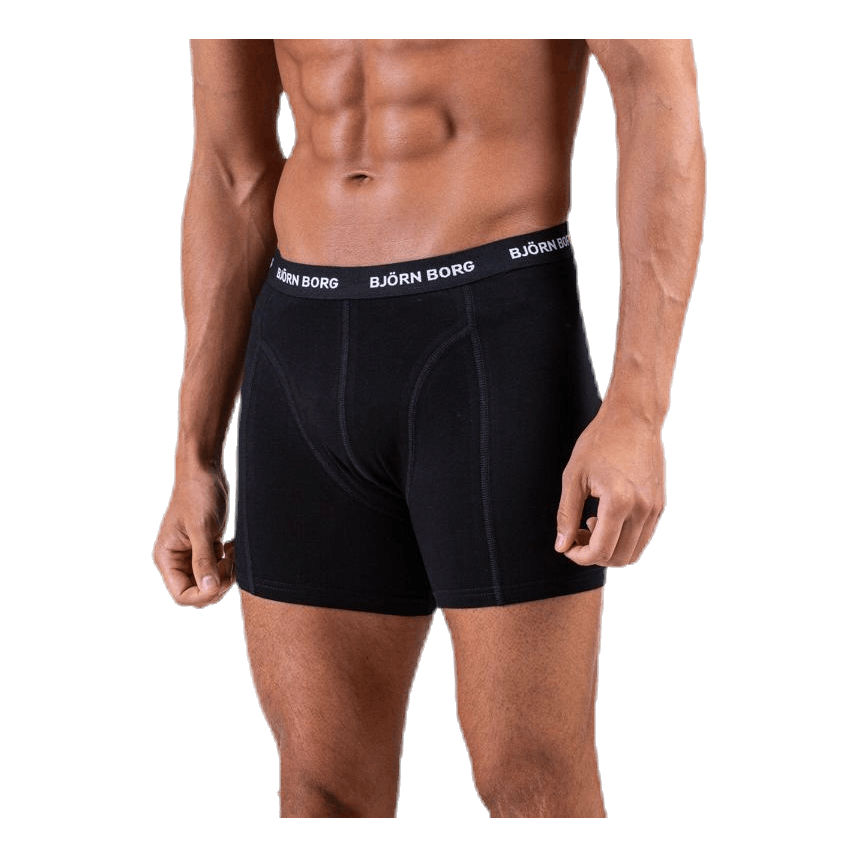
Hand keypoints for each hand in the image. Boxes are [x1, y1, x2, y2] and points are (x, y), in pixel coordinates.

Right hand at [152, 465, 235, 607]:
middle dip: (218, 584)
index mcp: (167, 557)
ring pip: (210, 582)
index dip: (204, 595)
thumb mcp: (202, 527)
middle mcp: (177, 559)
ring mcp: (191, 554)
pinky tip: (232, 546)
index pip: (182, 595)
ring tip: (232, 551)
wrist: (205, 470)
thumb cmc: (197, 493)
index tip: (222, 579)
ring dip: (226, 573)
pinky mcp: (205, 547)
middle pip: (198, 593)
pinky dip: (228, 564)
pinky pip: (218, 568)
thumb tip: (209, 589)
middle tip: (230, 563)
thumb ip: (204, 559)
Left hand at [555, 407, 666, 567]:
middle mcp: (643, 509)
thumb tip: (562, 546)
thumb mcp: (574, 477)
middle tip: (577, 535)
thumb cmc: (599, 442)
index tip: (567, 546)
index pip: (601, 551)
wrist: (633, 419)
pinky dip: (624, 538)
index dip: (580, 557)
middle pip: (619, 558)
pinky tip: (606, 516)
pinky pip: (643, 537)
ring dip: (610, 549)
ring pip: (634, 552)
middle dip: (594, 556)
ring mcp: (655, 508)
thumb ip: (567, 515)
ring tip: (591, 524)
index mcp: (619, 502)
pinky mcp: (660, 505)